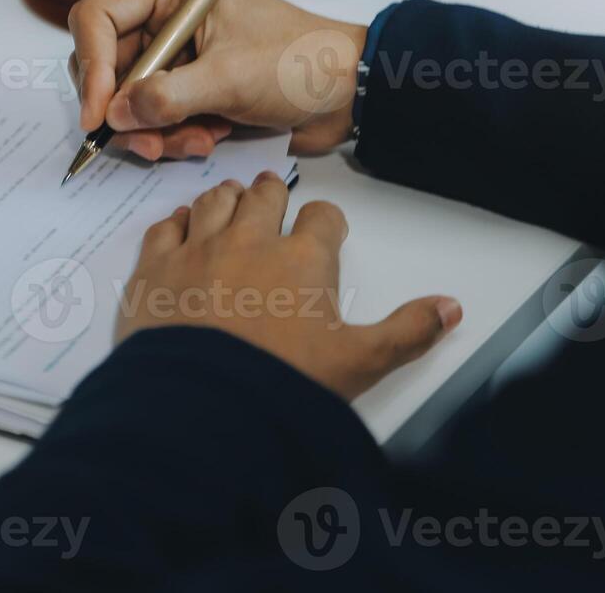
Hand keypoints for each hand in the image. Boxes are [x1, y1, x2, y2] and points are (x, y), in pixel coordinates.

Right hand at [67, 0, 367, 159]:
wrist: (347, 91)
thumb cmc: (300, 64)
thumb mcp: (230, 80)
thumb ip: (166, 98)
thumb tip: (115, 116)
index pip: (96, 18)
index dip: (91, 69)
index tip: (100, 118)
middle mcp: (164, 12)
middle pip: (105, 63)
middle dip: (126, 110)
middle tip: (150, 142)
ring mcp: (174, 50)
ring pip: (127, 97)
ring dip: (153, 129)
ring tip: (194, 141)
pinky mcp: (186, 81)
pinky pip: (152, 113)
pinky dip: (171, 134)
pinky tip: (207, 138)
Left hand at [116, 174, 461, 399]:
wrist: (201, 408)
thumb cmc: (282, 382)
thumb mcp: (358, 363)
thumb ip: (407, 331)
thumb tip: (450, 308)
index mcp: (304, 259)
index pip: (323, 217)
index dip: (326, 222)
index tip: (324, 230)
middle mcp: (250, 240)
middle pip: (264, 196)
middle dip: (272, 196)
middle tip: (273, 201)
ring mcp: (198, 250)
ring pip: (214, 201)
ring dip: (227, 198)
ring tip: (232, 202)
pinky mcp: (155, 269)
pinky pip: (165, 226)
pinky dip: (176, 222)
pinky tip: (180, 226)